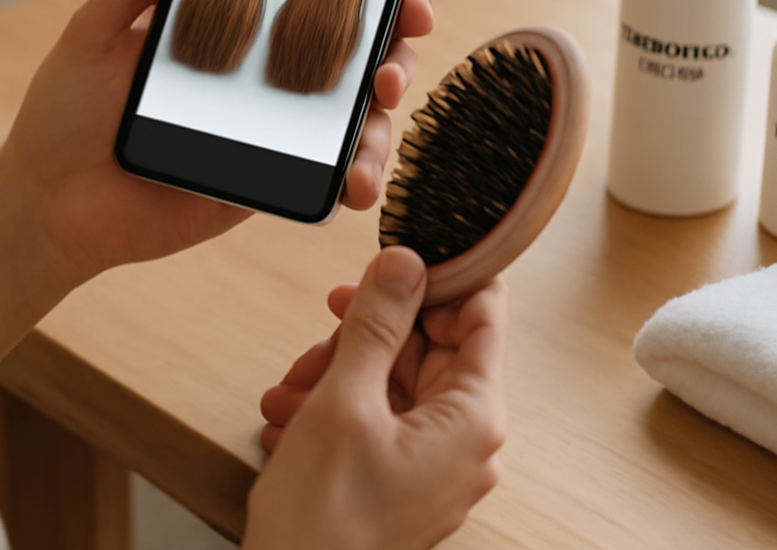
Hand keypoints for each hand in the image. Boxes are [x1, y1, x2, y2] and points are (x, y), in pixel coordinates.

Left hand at [10, 0, 434, 284]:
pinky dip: (358, 171)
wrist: (50, 206)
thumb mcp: (92, 33)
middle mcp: (262, 62)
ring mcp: (274, 120)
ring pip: (358, 106)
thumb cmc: (66, 113)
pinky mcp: (272, 175)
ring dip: (384, 110)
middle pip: (357, 36)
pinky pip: (332, 169)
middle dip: (398, 33)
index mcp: (229, 14)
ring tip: (374, 114)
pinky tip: (354, 180)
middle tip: (397, 42)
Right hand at [245, 248, 507, 549]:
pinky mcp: (402, 477)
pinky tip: (293, 415)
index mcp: (473, 419)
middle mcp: (466, 442)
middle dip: (371, 331)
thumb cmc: (324, 521)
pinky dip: (337, 406)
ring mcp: (434, 463)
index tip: (403, 254)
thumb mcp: (344, 400)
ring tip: (294, 389)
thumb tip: (405, 264)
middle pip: (431, 346)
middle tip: (327, 323)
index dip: (445, 276)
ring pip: (397, 380)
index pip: (483, 315)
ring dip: (341, 369)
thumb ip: (377, 323)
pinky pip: (380, 417)